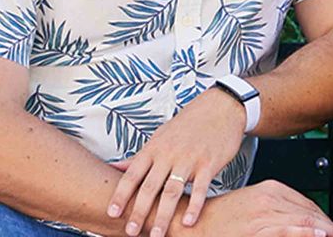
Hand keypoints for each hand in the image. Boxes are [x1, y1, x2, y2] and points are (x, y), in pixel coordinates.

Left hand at [107, 86, 246, 235]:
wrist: (221, 107)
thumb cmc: (188, 124)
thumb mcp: (160, 137)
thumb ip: (138, 157)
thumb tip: (112, 168)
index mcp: (154, 148)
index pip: (132, 174)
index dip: (121, 194)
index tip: (111, 213)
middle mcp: (169, 154)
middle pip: (150, 186)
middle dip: (139, 211)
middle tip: (130, 231)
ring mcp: (189, 159)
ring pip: (173, 191)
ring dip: (163, 215)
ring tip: (157, 234)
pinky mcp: (209, 163)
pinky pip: (201, 188)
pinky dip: (195, 206)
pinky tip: (188, 222)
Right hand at [181, 180, 332, 236]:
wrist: (190, 224)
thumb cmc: (219, 219)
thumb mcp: (253, 207)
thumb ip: (277, 212)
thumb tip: (304, 223)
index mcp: (271, 190)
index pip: (309, 205)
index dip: (327, 220)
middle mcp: (269, 199)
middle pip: (310, 213)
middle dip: (330, 228)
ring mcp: (262, 215)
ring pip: (303, 221)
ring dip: (325, 231)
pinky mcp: (255, 230)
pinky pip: (284, 231)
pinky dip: (304, 233)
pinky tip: (319, 234)